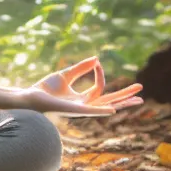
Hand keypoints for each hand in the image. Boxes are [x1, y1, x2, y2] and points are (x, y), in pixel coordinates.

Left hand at [22, 56, 142, 116]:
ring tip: (138, 99)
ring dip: (121, 102)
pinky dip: (102, 110)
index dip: (100, 74)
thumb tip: (96, 59)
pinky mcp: (74, 110)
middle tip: (141, 90)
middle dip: (125, 96)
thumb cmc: (45, 89)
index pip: (99, 88)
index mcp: (82, 99)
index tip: (97, 63)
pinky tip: (113, 110)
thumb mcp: (65, 75)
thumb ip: (80, 68)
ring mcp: (81, 110)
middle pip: (110, 101)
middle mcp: (84, 106)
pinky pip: (91, 111)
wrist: (30, 97)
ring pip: (105, 106)